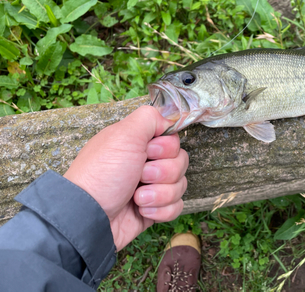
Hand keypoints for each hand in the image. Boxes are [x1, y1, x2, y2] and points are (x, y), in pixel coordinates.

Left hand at [63, 106, 188, 250]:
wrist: (90, 218)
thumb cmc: (102, 174)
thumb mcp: (123, 134)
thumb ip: (150, 117)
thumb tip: (169, 120)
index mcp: (138, 143)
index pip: (173, 139)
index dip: (166, 147)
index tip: (148, 152)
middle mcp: (146, 163)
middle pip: (180, 161)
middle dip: (163, 172)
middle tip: (140, 176)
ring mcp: (151, 187)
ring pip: (180, 185)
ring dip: (160, 193)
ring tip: (137, 198)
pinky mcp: (154, 209)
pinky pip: (176, 207)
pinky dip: (161, 210)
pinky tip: (141, 211)